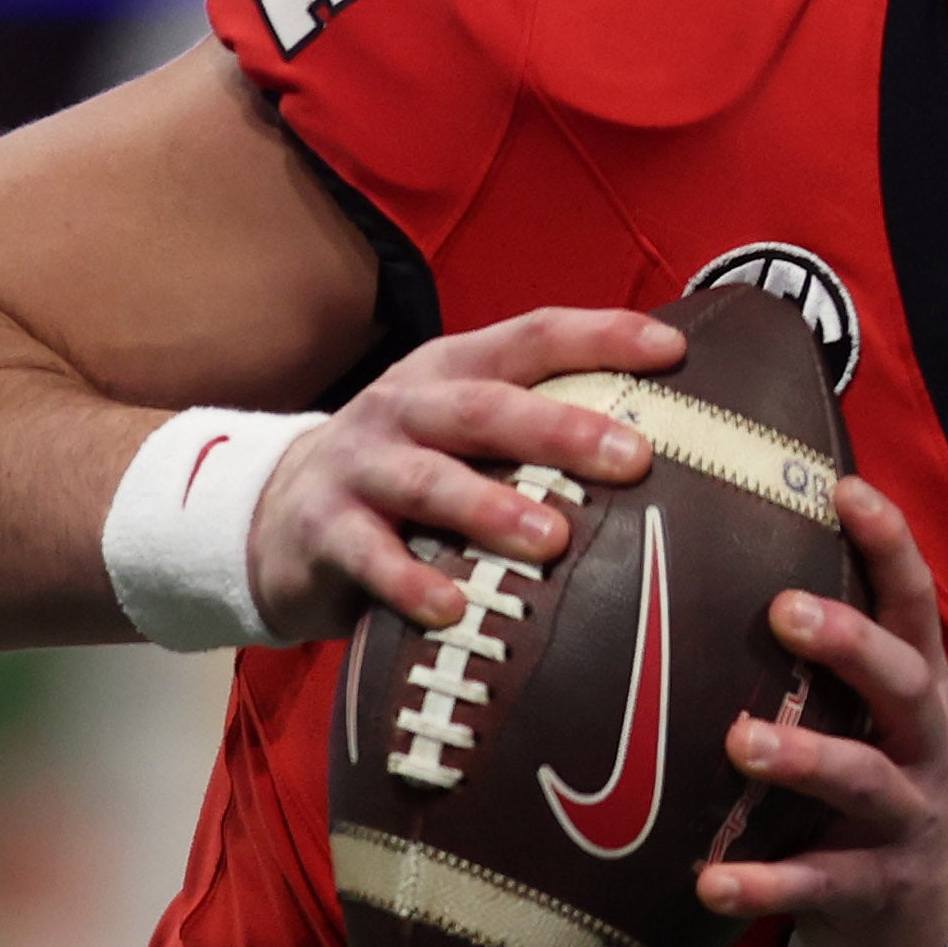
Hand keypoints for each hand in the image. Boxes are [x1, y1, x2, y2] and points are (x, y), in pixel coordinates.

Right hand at [243, 309, 685, 640]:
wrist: (274, 515)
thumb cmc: (406, 473)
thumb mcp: (460, 432)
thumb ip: (534, 430)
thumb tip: (665, 445)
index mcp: (451, 370)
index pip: (532, 338)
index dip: (600, 338)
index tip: (673, 353)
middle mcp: (406, 407)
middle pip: (485, 407)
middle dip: (561, 430)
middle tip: (633, 459)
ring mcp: (360, 466)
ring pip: (429, 480)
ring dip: (492, 508)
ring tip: (552, 541)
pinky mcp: (324, 532)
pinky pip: (370, 558)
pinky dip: (411, 582)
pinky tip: (453, 609)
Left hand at [696, 474, 947, 946]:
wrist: (943, 918)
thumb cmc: (883, 785)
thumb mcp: (876, 719)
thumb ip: (830, 660)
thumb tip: (726, 556)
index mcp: (920, 692)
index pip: (914, 604)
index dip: (889, 546)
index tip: (846, 489)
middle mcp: (924, 746)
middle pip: (905, 682)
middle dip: (851, 644)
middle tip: (784, 611)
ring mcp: (906, 819)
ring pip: (863, 780)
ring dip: (805, 757)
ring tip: (741, 742)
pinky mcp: (876, 890)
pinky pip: (819, 885)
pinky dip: (766, 886)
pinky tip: (710, 882)